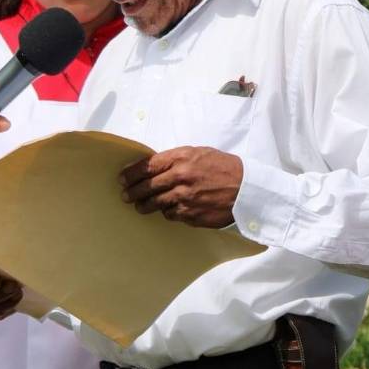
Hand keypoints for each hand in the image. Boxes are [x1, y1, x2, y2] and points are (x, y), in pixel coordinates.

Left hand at [120, 146, 242, 227]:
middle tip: (125, 195)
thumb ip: (176, 159)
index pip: (147, 166)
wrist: (246, 187)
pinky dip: (167, 212)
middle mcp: (181, 177)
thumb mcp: (199, 153)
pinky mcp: (191, 215)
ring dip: (145, 206)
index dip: (131, 173)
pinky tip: (166, 210)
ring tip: (139, 207)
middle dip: (133, 192)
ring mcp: (185, 198)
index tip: (122, 178)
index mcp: (181, 158)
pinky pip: (171, 215)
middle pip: (147, 187)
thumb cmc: (223, 167)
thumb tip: (154, 166)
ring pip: (156, 204)